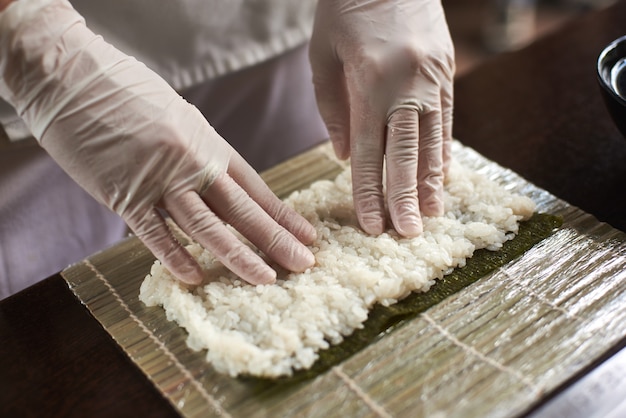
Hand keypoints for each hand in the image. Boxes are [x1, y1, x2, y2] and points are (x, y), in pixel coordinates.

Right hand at [0, 0, 315, 284]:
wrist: (72, 76)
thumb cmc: (125, 91)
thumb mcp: (178, 116)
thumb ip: (198, 152)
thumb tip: (214, 180)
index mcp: (209, 144)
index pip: (255, 188)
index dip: (283, 215)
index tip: (307, 235)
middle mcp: (193, 163)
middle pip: (243, 210)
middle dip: (277, 239)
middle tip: (304, 263)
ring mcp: (161, 180)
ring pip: (208, 226)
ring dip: (239, 255)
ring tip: (266, 279)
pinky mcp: (124, 194)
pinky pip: (155, 232)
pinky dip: (175, 255)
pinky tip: (195, 276)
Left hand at [309, 0, 454, 235]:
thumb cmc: (344, 7)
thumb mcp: (323, 55)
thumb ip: (332, 109)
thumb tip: (344, 157)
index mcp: (371, 80)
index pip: (370, 150)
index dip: (371, 191)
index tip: (373, 224)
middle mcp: (408, 83)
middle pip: (406, 153)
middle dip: (405, 197)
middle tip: (409, 234)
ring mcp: (433, 77)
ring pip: (433, 140)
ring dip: (431, 181)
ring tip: (431, 214)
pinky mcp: (447, 70)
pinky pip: (447, 119)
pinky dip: (444, 150)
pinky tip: (443, 175)